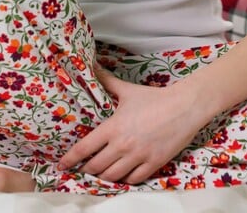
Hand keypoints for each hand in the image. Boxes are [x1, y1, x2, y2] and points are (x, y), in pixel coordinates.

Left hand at [57, 67, 205, 183]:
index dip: (71, 159)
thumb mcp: (128, 90)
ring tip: (101, 173)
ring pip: (113, 176)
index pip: (85, 148)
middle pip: (96, 166)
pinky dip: (125, 180)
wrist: (184, 107)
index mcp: (113, 127)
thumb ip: (107, 82)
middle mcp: (123, 145)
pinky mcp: (153, 163)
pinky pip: (133, 180)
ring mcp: (138, 156)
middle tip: (84, 168)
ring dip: (104, 176)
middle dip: (87, 169)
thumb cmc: (154, 98)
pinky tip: (122, 175)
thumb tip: (92, 66)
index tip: (62, 164)